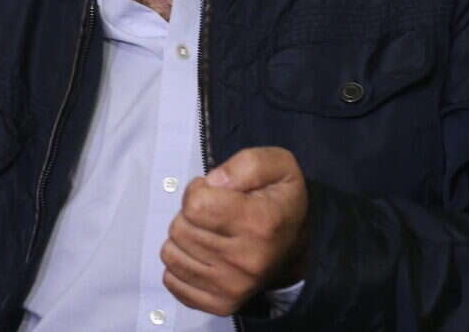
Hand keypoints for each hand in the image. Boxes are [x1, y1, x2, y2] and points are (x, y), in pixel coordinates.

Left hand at [160, 146, 309, 315]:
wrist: (297, 247)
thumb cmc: (280, 201)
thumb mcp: (277, 165)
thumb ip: (247, 164)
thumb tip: (213, 182)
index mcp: (260, 223)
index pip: (194, 204)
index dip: (199, 189)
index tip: (216, 192)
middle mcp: (247, 260)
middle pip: (179, 229)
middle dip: (190, 215)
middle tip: (213, 214)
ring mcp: (233, 287)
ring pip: (171, 254)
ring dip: (184, 238)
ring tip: (208, 233)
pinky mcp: (221, 305)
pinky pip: (172, 280)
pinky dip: (181, 264)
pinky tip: (202, 255)